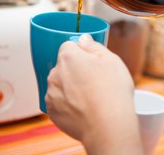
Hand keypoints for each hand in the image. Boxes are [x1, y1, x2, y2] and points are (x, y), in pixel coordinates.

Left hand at [45, 34, 142, 154]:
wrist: (108, 125)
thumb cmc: (112, 91)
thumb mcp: (111, 60)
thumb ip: (93, 46)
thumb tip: (83, 39)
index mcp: (68, 57)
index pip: (69, 46)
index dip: (82, 53)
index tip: (92, 62)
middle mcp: (55, 74)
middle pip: (64, 66)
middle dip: (76, 70)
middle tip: (95, 81)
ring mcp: (51, 94)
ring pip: (61, 85)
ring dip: (71, 87)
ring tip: (91, 98)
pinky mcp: (52, 112)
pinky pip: (59, 102)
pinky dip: (68, 104)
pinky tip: (84, 109)